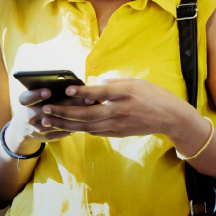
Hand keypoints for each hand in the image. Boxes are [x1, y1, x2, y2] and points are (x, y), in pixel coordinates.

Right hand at [5, 88, 91, 155]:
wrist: (24, 129)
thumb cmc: (36, 105)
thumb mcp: (36, 97)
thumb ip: (50, 90)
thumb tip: (74, 82)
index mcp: (26, 103)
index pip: (27, 98)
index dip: (37, 95)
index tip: (48, 91)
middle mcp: (29, 116)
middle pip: (47, 110)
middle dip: (67, 103)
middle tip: (86, 97)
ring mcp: (38, 128)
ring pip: (58, 121)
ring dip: (75, 114)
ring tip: (90, 105)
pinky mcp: (48, 136)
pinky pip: (63, 130)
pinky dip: (76, 123)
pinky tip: (89, 116)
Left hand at [40, 78, 195, 137]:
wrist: (170, 117)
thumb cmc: (154, 95)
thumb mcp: (136, 82)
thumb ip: (114, 83)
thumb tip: (94, 85)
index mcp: (125, 94)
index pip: (100, 93)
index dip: (82, 92)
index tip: (67, 89)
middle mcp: (120, 111)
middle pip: (87, 114)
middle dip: (64, 112)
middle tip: (46, 110)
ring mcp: (118, 125)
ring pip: (87, 126)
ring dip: (66, 124)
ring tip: (48, 121)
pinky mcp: (118, 134)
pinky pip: (95, 132)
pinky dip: (80, 129)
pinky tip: (68, 126)